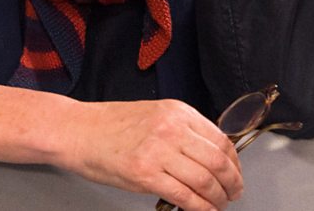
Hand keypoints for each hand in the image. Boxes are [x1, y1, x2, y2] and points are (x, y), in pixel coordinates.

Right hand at [58, 99, 243, 210]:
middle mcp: (171, 129)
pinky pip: (184, 196)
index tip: (236, 174)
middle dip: (232, 183)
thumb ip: (181, 131)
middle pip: (218, 161)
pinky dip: (200, 208)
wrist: (76, 131)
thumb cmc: (109, 125)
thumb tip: (209, 155)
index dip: (235, 163)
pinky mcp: (145, 175)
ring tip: (219, 205)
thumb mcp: (154, 115)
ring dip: (218, 198)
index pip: (221, 139)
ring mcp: (158, 151)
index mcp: (177, 112)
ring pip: (205, 181)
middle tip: (234, 193)